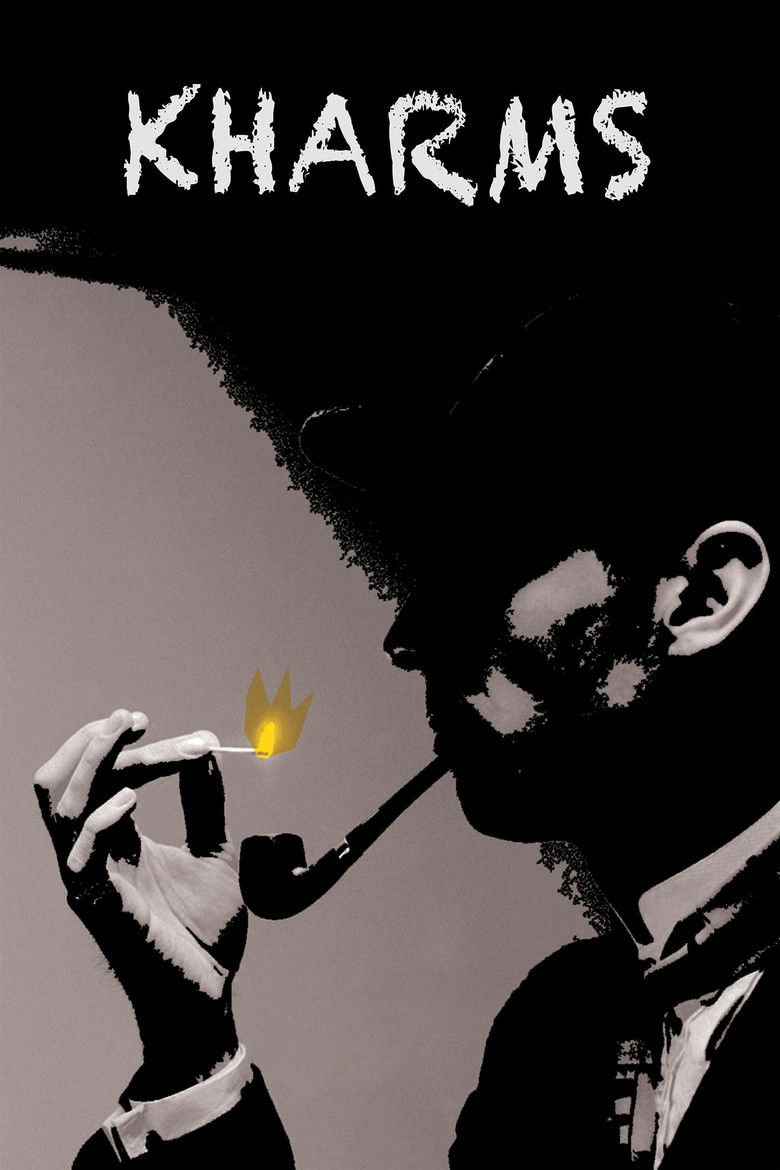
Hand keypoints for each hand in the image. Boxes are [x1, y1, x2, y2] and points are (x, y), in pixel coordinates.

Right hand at [34, 709, 247, 1097]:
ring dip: (91, 763)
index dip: (121, 745)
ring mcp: (91, 879)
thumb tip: (207, 752)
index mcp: (118, 840)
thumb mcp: (216, 851)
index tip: (149, 721)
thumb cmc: (205, 932)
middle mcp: (95, 854)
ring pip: (59, 806)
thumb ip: (206, 805)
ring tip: (127, 736)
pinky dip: (98, 818)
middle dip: (96, 742)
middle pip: (66, 781)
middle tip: (133, 719)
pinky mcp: (97, 907)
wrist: (209, 994)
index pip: (103, 776)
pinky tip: (130, 800)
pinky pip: (77, 854)